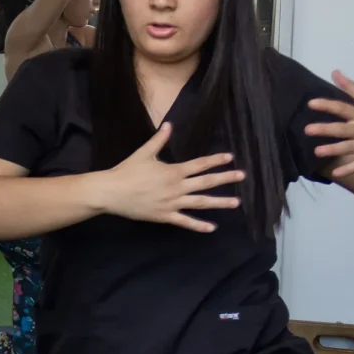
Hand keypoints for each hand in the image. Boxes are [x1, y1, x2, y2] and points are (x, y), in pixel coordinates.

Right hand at [97, 123, 244, 232]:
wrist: (112, 192)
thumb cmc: (127, 171)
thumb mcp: (143, 153)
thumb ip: (159, 140)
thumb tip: (169, 125)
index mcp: (173, 171)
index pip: (199, 165)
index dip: (215, 161)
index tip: (230, 158)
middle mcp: (177, 187)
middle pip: (206, 183)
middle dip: (225, 179)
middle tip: (242, 177)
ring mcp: (172, 203)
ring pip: (201, 203)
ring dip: (220, 203)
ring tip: (236, 203)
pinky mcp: (165, 216)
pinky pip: (185, 222)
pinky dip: (199, 226)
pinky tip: (212, 228)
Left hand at [306, 71, 353, 177]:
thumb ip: (351, 88)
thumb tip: (334, 72)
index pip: (343, 107)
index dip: (328, 105)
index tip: (311, 103)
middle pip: (342, 128)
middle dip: (326, 129)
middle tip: (307, 130)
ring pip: (349, 146)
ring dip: (334, 149)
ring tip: (317, 152)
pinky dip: (349, 169)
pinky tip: (336, 174)